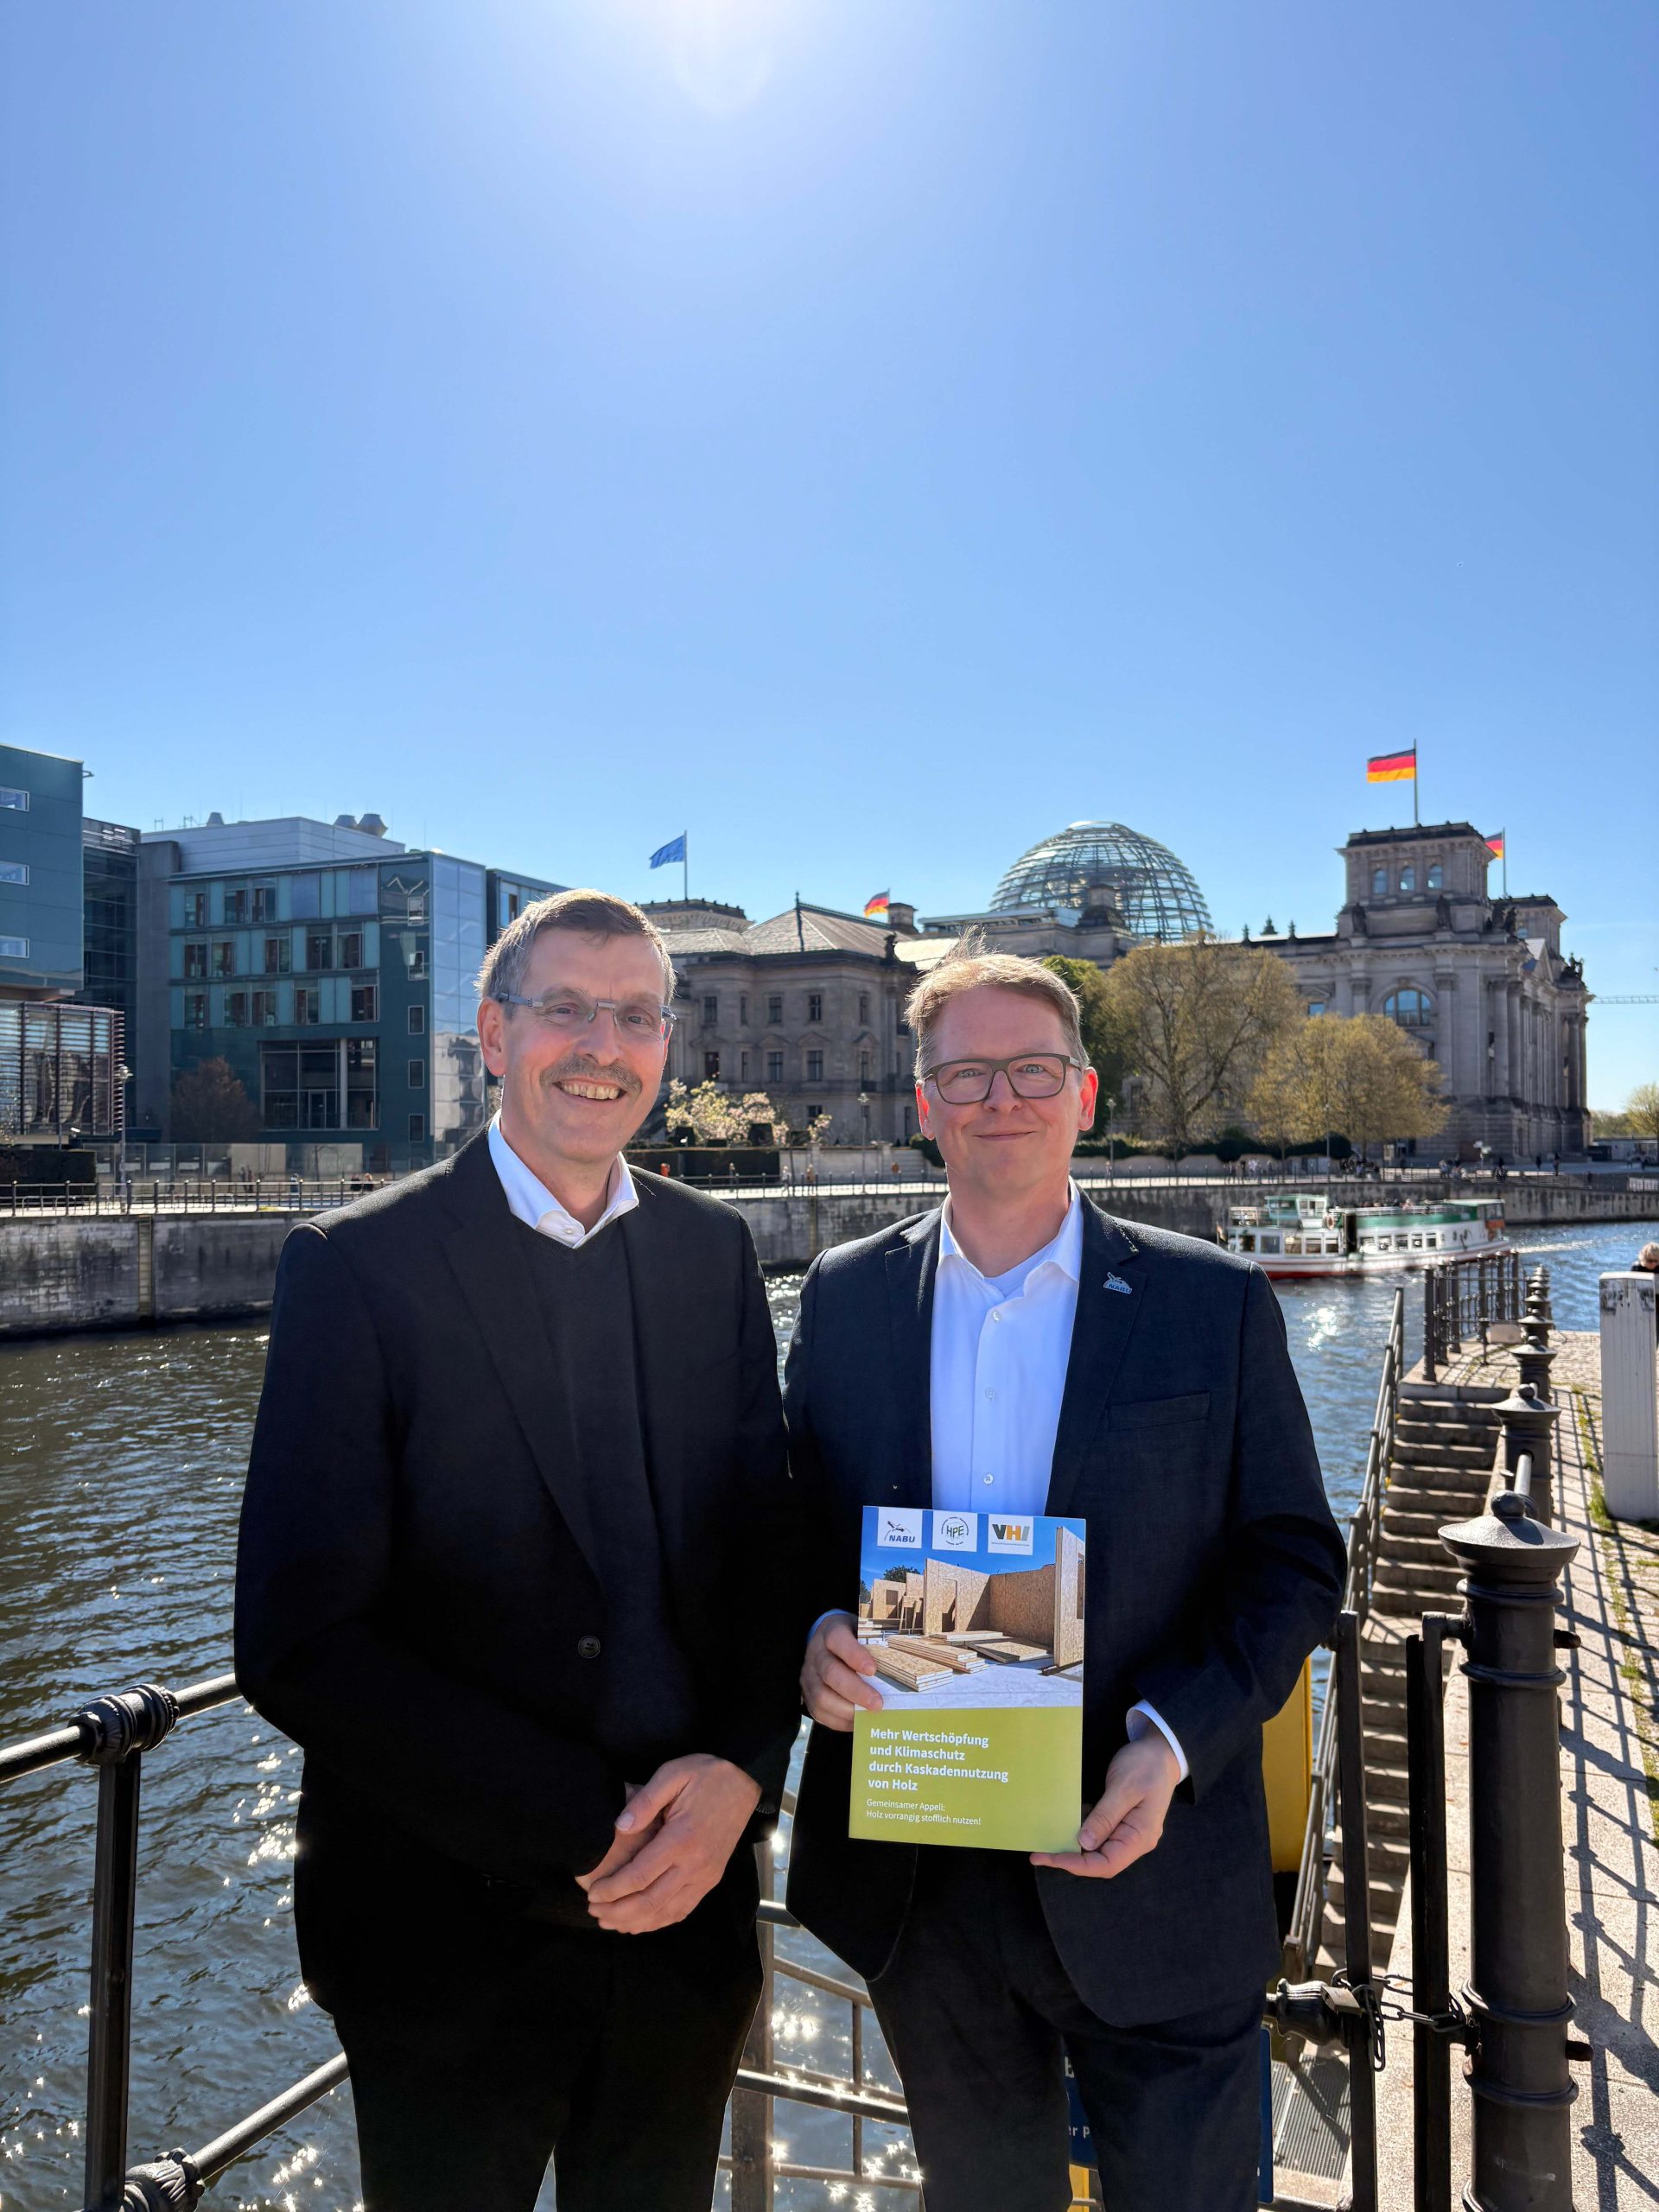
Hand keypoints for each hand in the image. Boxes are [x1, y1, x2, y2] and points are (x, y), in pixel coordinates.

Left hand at [582, 1756, 761, 1933]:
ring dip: (637, 1922)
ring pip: (667, 1911)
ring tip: (610, 1922)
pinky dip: (660, 1921)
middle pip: (650, 1901)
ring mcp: (705, 1876)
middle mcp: (694, 1864)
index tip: (592, 1893)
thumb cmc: (705, 1775)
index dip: (613, 1889)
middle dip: (618, 1911)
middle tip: (594, 1912)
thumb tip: (619, 1827)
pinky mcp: (711, 1879)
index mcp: (681, 1838)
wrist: (744, 1781)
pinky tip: (642, 1922)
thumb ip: (644, 1800)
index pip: (639, 1876)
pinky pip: (684, 1909)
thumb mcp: (672, 1773)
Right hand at [801, 1611, 882, 1730]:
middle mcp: (816, 1653)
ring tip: (868, 1716)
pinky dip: (839, 1721)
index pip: (838, 1640)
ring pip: (821, 1696)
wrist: (825, 1642)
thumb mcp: (862, 1632)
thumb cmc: (852, 1639)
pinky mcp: (807, 1694)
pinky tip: (857, 1722)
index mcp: (831, 1632)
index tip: (872, 1670)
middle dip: (855, 1691)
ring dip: (847, 1710)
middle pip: (830, 1673)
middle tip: (877, 1704)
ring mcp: (809, 1675)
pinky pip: (819, 1712)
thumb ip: (875, 1647)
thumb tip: (900, 1670)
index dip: (854, 1655)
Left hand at [1030, 1732, 1179, 1880]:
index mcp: (1140, 1837)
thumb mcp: (1123, 1788)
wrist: (1161, 1750)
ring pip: (1098, 1849)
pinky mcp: (1122, 1821)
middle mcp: (1135, 1841)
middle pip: (1101, 1861)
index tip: (1050, 1857)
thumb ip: (1105, 1816)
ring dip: (1074, 1846)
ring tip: (1048, 1841)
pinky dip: (1082, 1830)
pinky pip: (1100, 1834)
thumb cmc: (1145, 1766)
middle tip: (1040, 1853)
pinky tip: (1067, 1821)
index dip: (1077, 1864)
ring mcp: (1129, 1832)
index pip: (1106, 1864)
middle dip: (1071, 1859)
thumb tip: (1084, 1842)